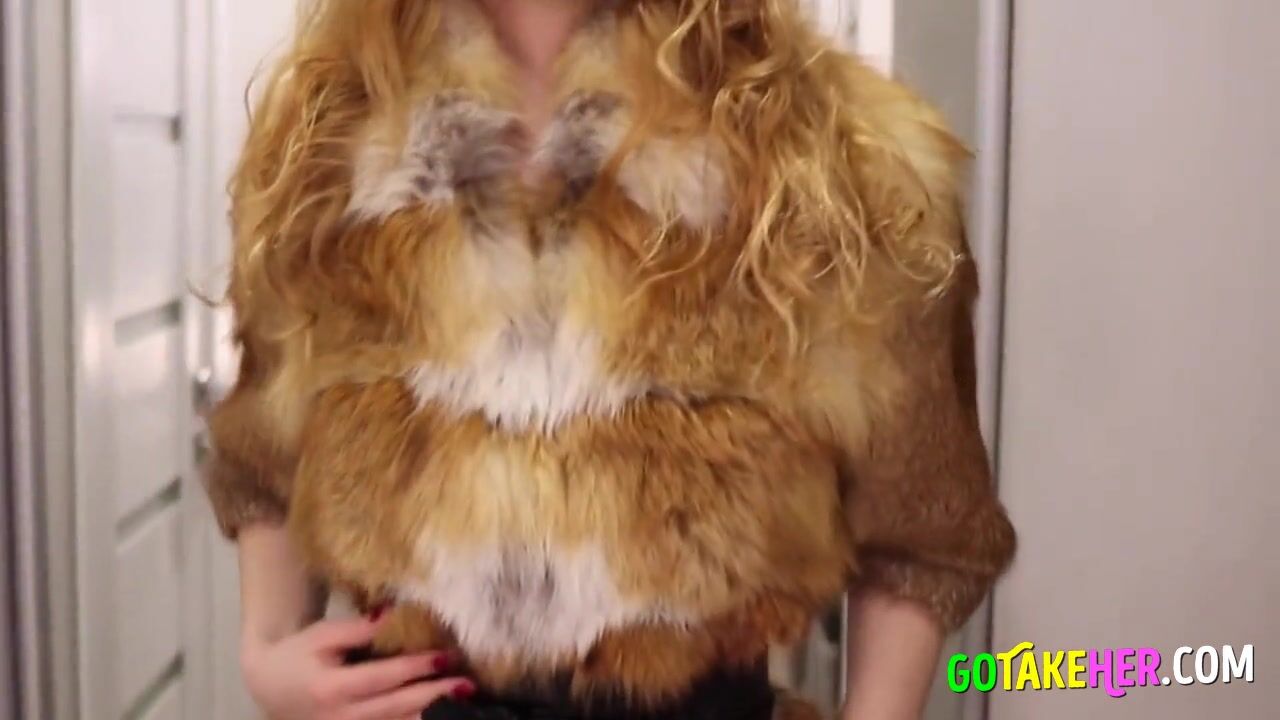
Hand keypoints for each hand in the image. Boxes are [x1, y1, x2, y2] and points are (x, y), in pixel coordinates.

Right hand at [241, 616, 474, 719]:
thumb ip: (358, 628)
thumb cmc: (299, 655)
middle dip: (434, 696)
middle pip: (396, 708)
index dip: (414, 668)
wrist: (269, 687)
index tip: (444, 657)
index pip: (382, 678)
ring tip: (462, 701)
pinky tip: (436, 714)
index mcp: (330, 688)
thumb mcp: (323, 635)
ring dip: (429, 715)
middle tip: (466, 684)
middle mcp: (339, 718)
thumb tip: (395, 613)